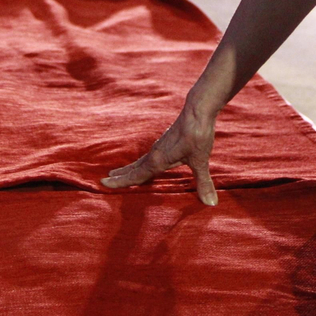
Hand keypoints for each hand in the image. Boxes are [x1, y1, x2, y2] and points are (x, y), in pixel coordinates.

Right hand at [100, 103, 218, 204]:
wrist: (197, 111)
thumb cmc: (197, 135)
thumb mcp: (200, 161)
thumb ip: (203, 183)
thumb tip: (211, 204)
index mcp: (158, 160)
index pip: (136, 175)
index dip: (121, 182)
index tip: (104, 183)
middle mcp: (155, 154)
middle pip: (134, 168)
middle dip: (120, 176)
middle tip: (105, 180)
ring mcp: (159, 147)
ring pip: (140, 161)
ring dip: (129, 169)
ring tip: (117, 172)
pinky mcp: (165, 142)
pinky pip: (147, 156)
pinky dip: (140, 162)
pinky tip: (144, 163)